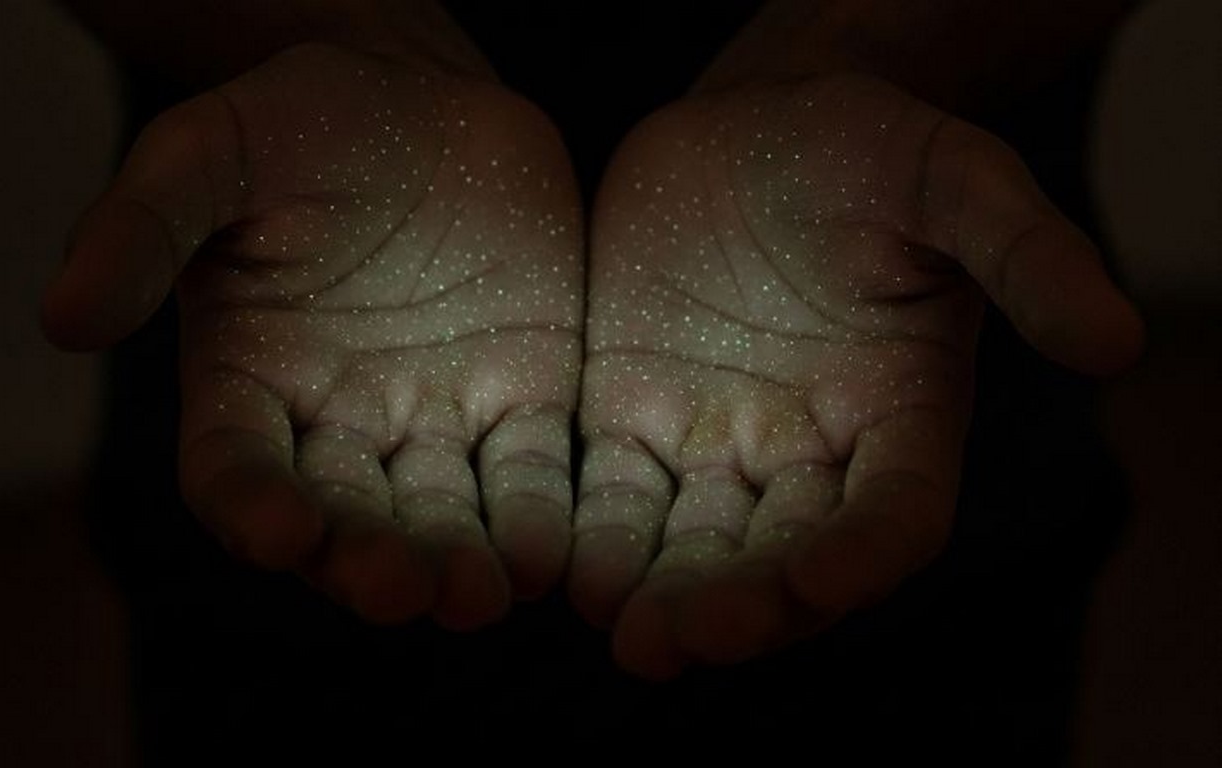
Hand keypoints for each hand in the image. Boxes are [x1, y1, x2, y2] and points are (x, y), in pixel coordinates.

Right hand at [43, 43, 582, 628]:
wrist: (423, 102)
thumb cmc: (300, 123)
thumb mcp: (211, 151)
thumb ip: (143, 225)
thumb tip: (60, 317)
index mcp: (250, 382)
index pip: (236, 467)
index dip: (251, 505)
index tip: (279, 531)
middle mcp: (341, 423)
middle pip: (349, 517)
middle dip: (369, 559)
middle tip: (398, 591)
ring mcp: (436, 419)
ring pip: (445, 515)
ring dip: (462, 563)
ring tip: (481, 595)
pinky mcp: (520, 399)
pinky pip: (530, 472)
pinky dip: (540, 517)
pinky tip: (552, 554)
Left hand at [570, 73, 1142, 677]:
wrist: (755, 124)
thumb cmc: (869, 149)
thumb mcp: (952, 178)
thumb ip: (1023, 251)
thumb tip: (1119, 340)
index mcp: (899, 415)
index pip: (894, 514)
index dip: (864, 555)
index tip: (820, 582)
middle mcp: (809, 452)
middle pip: (781, 558)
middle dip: (741, 605)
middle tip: (687, 640)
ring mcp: (716, 442)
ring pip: (692, 545)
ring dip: (660, 594)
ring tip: (631, 634)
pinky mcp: (635, 416)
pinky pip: (614, 492)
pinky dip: (594, 535)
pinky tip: (566, 568)